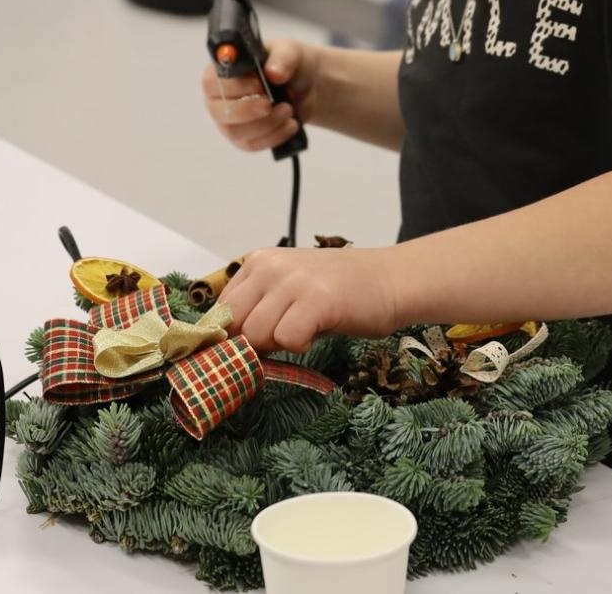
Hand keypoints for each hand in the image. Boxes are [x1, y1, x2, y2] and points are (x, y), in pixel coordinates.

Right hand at [201, 39, 316, 151]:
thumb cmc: (287, 64)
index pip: (212, 82)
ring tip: (289, 110)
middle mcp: (220, 96)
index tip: (259, 84)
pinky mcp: (244, 138)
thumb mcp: (290, 52)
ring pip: (236, 132)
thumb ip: (283, 57)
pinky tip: (290, 125)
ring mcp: (230, 120)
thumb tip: (273, 73)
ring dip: (266, 124)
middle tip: (270, 104)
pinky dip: (273, 137)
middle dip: (247, 110)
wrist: (306, 87)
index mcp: (223, 69)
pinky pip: (251, 144)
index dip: (234, 87)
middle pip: (218, 111)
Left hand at [221, 246, 399, 352]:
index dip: (234, 335)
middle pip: (234, 326)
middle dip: (255, 342)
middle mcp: (270, 266)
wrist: (391, 280)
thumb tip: (227, 348)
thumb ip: (258, 309)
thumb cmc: (341, 292)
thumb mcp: (289, 290)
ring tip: (306, 329)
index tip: (258, 342)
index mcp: (258, 262)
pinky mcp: (316, 299)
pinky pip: (286, 339)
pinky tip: (317, 331)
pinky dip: (300, 345)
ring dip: (279, 344)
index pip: (220, 310)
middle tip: (287, 336)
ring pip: (256, 335)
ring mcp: (293, 281)